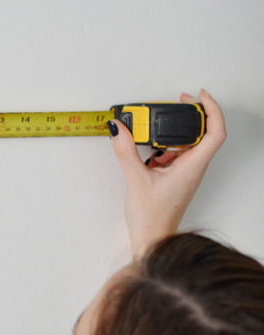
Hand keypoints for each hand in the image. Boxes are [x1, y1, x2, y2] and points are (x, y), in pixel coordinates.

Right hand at [109, 89, 225, 257]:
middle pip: (204, 133)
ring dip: (173, 133)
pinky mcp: (177, 176)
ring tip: (154, 131)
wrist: (152, 239)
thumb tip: (119, 129)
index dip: (211, 110)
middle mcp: (194, 168)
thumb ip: (126, 151)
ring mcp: (187, 172)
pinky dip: (164, 147)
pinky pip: (176, 154)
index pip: (215, 132)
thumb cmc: (152, 217)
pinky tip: (150, 152)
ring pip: (188, 143)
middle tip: (176, 103)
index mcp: (192, 167)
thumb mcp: (135, 179)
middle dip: (191, 115)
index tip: (199, 95)